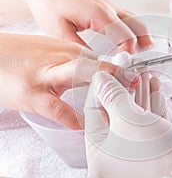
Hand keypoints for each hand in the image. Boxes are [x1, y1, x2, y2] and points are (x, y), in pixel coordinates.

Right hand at [0, 33, 139, 129]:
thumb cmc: (25, 57)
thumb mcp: (55, 53)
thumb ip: (79, 63)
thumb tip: (104, 76)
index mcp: (69, 51)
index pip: (102, 58)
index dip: (122, 68)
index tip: (139, 77)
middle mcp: (61, 59)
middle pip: (95, 62)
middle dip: (118, 72)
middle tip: (137, 82)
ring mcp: (47, 76)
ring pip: (78, 74)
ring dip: (100, 85)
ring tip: (118, 100)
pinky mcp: (32, 95)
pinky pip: (56, 108)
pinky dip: (71, 118)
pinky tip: (83, 126)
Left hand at [14, 0, 151, 52]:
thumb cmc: (50, 6)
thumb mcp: (60, 32)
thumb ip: (79, 49)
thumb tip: (94, 63)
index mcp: (98, 14)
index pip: (124, 35)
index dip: (128, 52)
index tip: (123, 65)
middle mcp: (108, 8)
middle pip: (137, 26)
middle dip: (141, 45)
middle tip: (138, 61)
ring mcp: (110, 7)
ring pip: (135, 21)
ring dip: (141, 37)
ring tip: (142, 53)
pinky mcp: (108, 8)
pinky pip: (128, 18)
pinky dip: (135, 30)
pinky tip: (133, 40)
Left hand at [84, 71, 171, 177]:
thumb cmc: (157, 154)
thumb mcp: (128, 118)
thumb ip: (112, 96)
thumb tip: (100, 78)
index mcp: (99, 154)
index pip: (93, 112)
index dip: (101, 87)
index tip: (109, 67)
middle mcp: (115, 155)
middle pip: (114, 113)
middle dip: (124, 88)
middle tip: (129, 67)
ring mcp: (136, 153)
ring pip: (134, 116)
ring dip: (139, 93)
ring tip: (143, 72)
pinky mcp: (156, 148)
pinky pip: (149, 123)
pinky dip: (152, 105)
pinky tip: (155, 88)